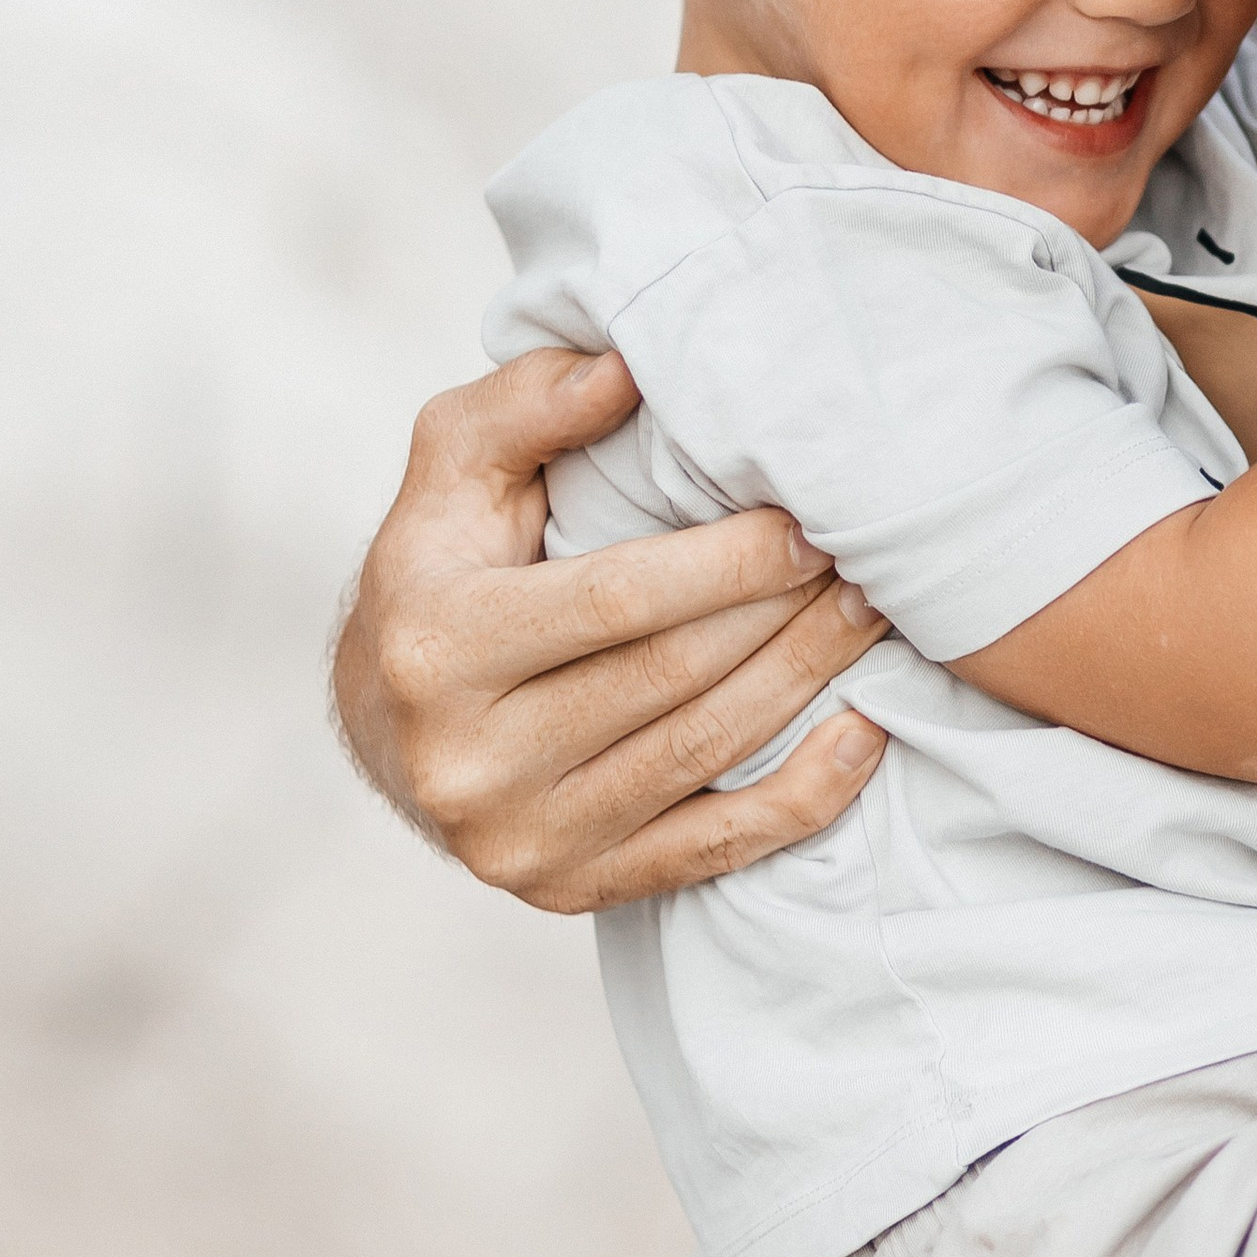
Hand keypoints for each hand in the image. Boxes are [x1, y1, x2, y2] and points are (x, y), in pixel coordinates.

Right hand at [333, 347, 887, 912]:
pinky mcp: (568, 889)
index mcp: (437, 646)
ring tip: (871, 617)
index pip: (614, 602)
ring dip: (807, 682)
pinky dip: (802, 799)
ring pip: (703, 755)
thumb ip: (531, 406)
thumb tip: (626, 367)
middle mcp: (469, 760)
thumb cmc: (438, 567)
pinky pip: (711, 850)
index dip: (725, 562)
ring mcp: (520, 840)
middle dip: (783, 612)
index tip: (805, 521)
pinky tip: (864, 737)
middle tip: (863, 558)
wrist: (386, 720)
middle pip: (672, 678)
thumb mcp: (452, 468)